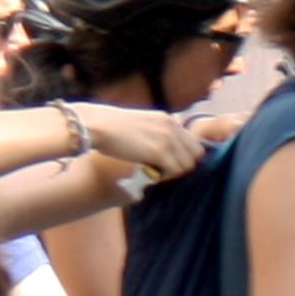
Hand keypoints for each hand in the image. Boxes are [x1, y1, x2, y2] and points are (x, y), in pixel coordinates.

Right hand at [82, 104, 209, 178]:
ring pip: (187, 165)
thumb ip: (157, 132)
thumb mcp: (142, 123)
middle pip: (196, 154)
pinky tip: (151, 174)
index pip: (193, 142)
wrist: (98, 126)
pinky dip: (166, 176)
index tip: (170, 163)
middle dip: (183, 165)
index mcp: (169, 119)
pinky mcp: (159, 151)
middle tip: (165, 171)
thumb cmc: (112, 127)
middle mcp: (172, 126)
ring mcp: (167, 138)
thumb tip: (162, 149)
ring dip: (174, 172)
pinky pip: (175, 171)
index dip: (185, 156)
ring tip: (156, 172)